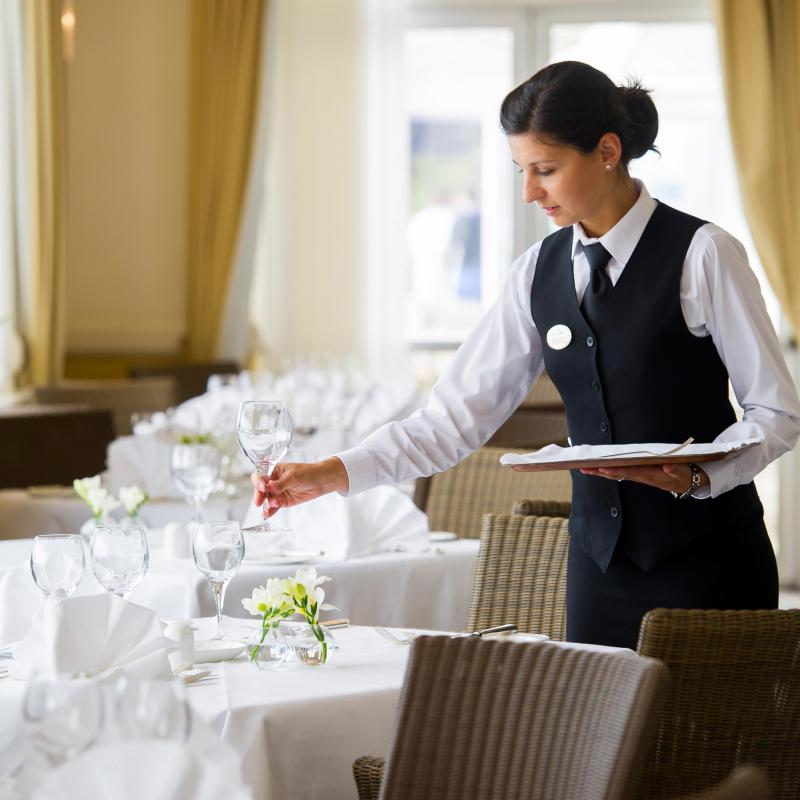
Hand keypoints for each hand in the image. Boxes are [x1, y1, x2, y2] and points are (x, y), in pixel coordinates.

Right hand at [250, 457, 349, 517]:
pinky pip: (274, 507)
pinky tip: (267, 514)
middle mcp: (273, 481)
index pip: (260, 476)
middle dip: (259, 495)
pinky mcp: (283, 501)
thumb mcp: (293, 476)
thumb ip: (280, 484)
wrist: (320, 481)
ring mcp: (277, 492)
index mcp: (273, 470)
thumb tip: (269, 487)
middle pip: (260, 489)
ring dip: (266, 504)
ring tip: (270, 506)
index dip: (259, 482)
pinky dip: (270, 510)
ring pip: (267, 499)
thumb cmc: (307, 473)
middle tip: (259, 501)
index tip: (263, 487)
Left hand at [579, 463, 708, 493]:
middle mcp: (641, 476)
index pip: (630, 472)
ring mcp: (638, 475)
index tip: (602, 467)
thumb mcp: (682, 473)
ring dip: (600, 472)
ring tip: (584, 468)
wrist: (685, 482)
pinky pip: (620, 472)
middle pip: (618, 474)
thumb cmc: (682, 475)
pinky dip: (608, 470)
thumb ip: (675, 470)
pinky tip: (597, 468)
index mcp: (650, 475)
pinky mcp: (637, 473)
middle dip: (600, 471)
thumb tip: (667, 466)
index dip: (616, 470)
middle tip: (584, 468)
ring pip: (616, 474)